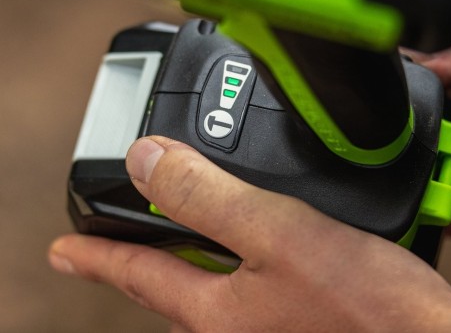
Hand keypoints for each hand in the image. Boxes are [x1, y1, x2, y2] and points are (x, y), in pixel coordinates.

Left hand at [49, 136, 450, 331]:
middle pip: (167, 279)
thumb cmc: (364, 307)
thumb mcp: (277, 234)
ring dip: (182, 245)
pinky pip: (244, 272)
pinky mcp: (296, 307)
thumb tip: (146, 159)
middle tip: (108, 235)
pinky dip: (230, 245)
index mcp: (217, 310)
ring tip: (166, 229)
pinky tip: (242, 230)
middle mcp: (233, 323)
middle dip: (135, 252)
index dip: (95, 254)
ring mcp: (265, 319)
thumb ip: (208, 197)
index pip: (137, 274)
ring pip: (205, 275)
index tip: (61, 247)